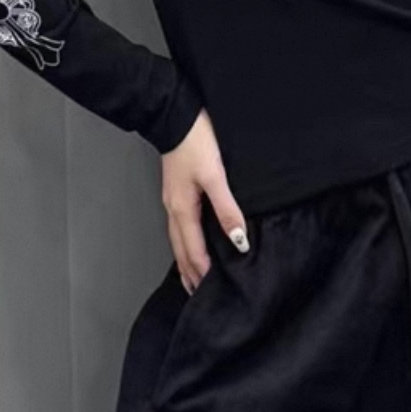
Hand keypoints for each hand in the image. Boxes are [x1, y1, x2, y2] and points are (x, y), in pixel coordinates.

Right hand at [160, 108, 249, 294]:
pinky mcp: (175, 189)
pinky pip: (179, 225)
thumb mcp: (215, 175)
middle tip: (199, 296)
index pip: (194, 251)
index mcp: (182, 210)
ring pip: (178, 239)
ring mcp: (172, 199)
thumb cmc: (195, 142)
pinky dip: (185, 241)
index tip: (212, 293)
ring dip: (186, 260)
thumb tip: (238, 241)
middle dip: (190, 274)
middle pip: (181, 250)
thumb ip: (227, 208)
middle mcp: (173, 209)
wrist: (175, 115)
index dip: (204, 273)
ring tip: (194, 277)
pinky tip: (191, 241)